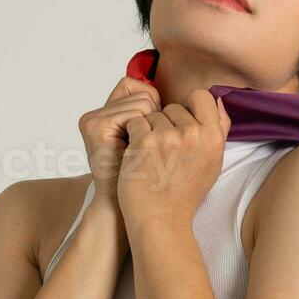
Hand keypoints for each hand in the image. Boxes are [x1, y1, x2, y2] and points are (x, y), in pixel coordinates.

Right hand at [78, 75, 160, 206]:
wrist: (139, 210)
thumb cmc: (154, 180)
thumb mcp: (158, 142)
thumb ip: (165, 116)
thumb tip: (203, 94)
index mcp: (109, 114)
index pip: (139, 87)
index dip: (155, 108)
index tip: (158, 135)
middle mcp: (97, 114)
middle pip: (143, 92)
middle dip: (157, 119)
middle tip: (150, 149)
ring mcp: (94, 119)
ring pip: (143, 102)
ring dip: (153, 128)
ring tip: (143, 153)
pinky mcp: (96, 127)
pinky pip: (137, 115)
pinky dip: (145, 134)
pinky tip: (136, 153)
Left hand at [115, 87, 230, 226]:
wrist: (161, 219)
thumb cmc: (185, 192)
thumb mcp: (213, 161)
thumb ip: (219, 129)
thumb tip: (218, 99)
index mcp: (214, 137)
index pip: (202, 96)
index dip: (188, 106)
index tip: (180, 123)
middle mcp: (194, 134)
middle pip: (174, 107)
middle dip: (166, 123)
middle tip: (164, 151)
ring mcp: (168, 136)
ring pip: (153, 115)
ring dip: (148, 131)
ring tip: (152, 157)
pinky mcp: (144, 141)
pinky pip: (135, 122)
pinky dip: (133, 136)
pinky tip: (138, 156)